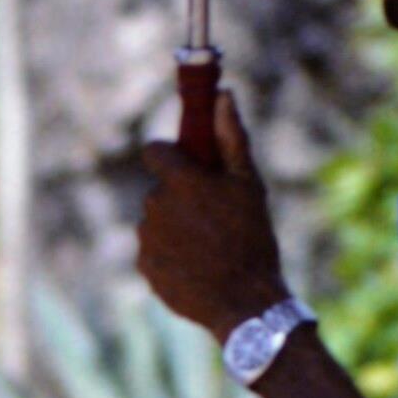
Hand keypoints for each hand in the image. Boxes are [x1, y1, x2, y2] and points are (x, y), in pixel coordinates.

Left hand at [137, 86, 285, 335]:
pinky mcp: (145, 267)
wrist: (245, 303)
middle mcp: (155, 206)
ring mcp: (146, 239)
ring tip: (209, 247)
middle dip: (181, 198)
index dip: (171, 156)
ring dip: (176, 227)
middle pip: (161, 190)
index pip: (154, 151)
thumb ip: (231, 136)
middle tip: (213, 218)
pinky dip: (171, 256)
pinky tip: (198, 267)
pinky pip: (154, 251)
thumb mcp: (249, 184)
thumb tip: (223, 94)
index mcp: (179, 180)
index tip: (189, 168)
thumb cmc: (252, 239)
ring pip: (157, 221)